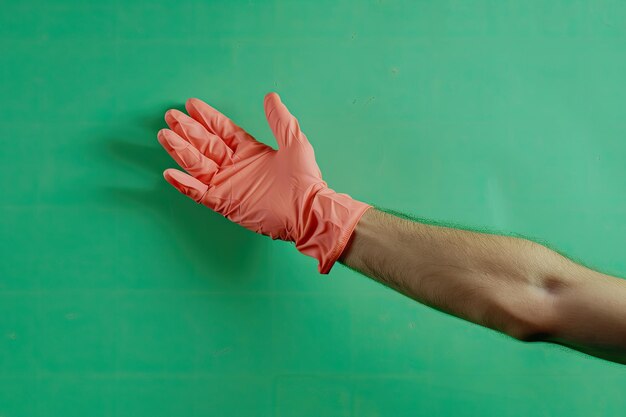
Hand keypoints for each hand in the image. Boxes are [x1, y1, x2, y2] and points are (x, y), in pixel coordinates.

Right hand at [158, 93, 370, 272]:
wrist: (308, 211)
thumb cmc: (305, 179)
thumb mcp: (294, 142)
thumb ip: (279, 120)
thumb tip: (270, 96)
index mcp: (250, 151)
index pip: (222, 131)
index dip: (207, 117)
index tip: (191, 104)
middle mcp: (236, 166)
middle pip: (205, 145)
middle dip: (188, 130)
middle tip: (170, 115)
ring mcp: (228, 185)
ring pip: (197, 165)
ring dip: (180, 151)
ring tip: (165, 135)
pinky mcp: (224, 203)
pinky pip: (198, 193)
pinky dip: (184, 184)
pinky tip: (170, 172)